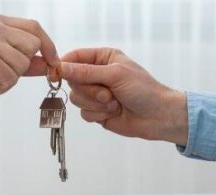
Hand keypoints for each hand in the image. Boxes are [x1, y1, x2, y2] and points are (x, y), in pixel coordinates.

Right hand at [58, 47, 187, 143]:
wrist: (157, 116)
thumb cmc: (143, 90)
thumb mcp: (115, 75)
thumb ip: (86, 72)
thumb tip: (61, 67)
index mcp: (103, 58)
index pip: (75, 57)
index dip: (64, 66)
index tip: (57, 74)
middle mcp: (97, 75)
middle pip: (73, 81)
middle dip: (89, 90)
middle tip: (107, 94)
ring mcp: (96, 94)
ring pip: (76, 99)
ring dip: (95, 104)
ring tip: (114, 104)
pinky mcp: (97, 112)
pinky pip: (84, 114)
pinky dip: (98, 115)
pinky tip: (113, 113)